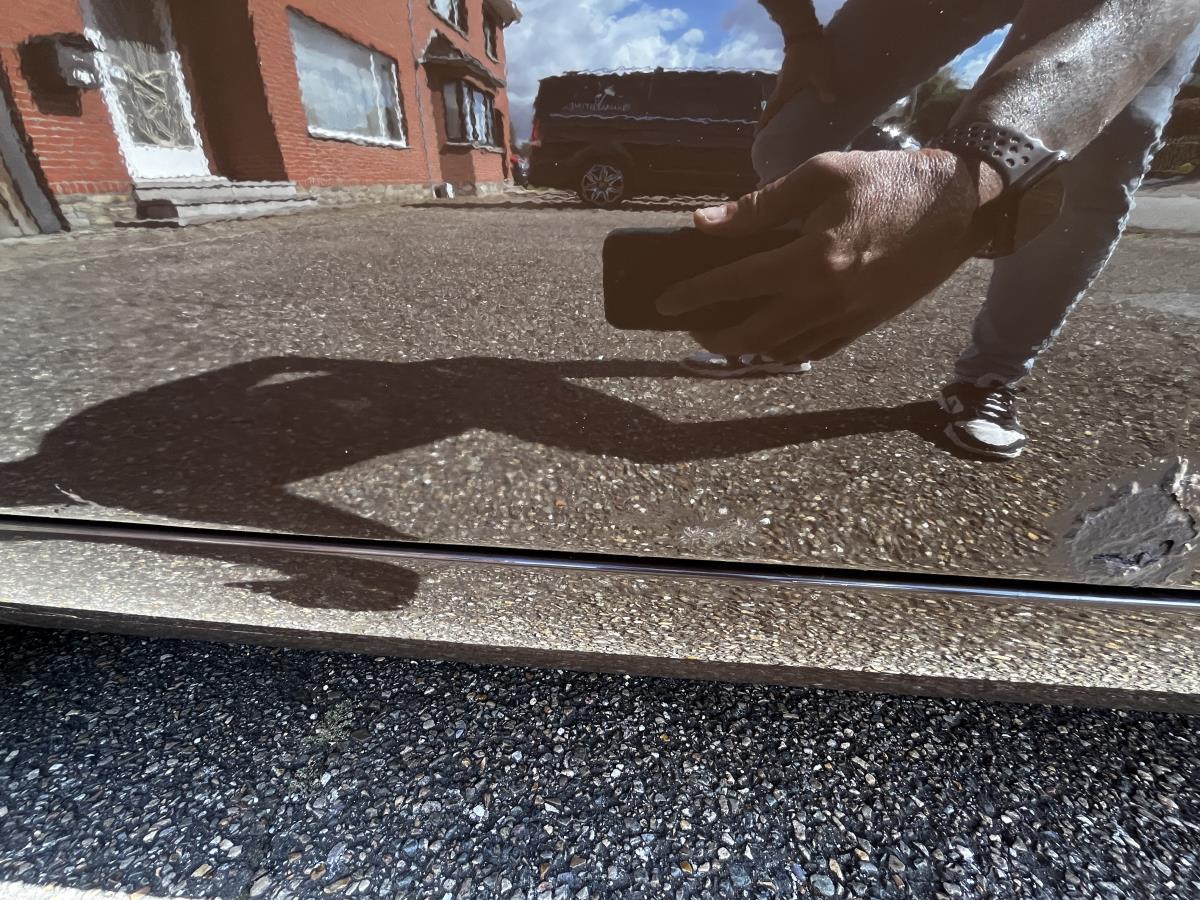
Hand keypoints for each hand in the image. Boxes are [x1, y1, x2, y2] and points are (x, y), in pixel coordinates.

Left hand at [656, 150, 1002, 361]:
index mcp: (812, 259)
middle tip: (691, 329)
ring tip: (724, 334)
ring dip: (746, 350)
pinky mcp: (867, 324)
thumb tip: (705, 224)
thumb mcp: (822, 174)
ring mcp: (849, 317)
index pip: (736, 284)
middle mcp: (827, 298)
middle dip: (714, 338)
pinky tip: (769, 340)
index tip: (665, 304)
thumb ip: (760, 204)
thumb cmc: (889, 180)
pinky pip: (816, 351)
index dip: (694, 295)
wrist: (959, 206)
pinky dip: (784, 351)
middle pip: (754, 336)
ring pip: (783, 351)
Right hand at [760, 34, 835, 127]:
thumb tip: (829, 102)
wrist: (805, 33)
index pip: (771, 109)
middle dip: (769, 120)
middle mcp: (782, 86)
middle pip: (773, 106)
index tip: (756, 134)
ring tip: (780, 123)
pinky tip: (793, 105)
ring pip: (780, 99)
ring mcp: (785, 79)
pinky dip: (786, 102)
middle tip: (766, 134)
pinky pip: (787, 92)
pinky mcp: (791, 74)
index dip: (764, 122)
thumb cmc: (811, 54)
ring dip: (778, 111)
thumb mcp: (821, 73)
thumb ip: (825, 89)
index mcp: (785, 89)